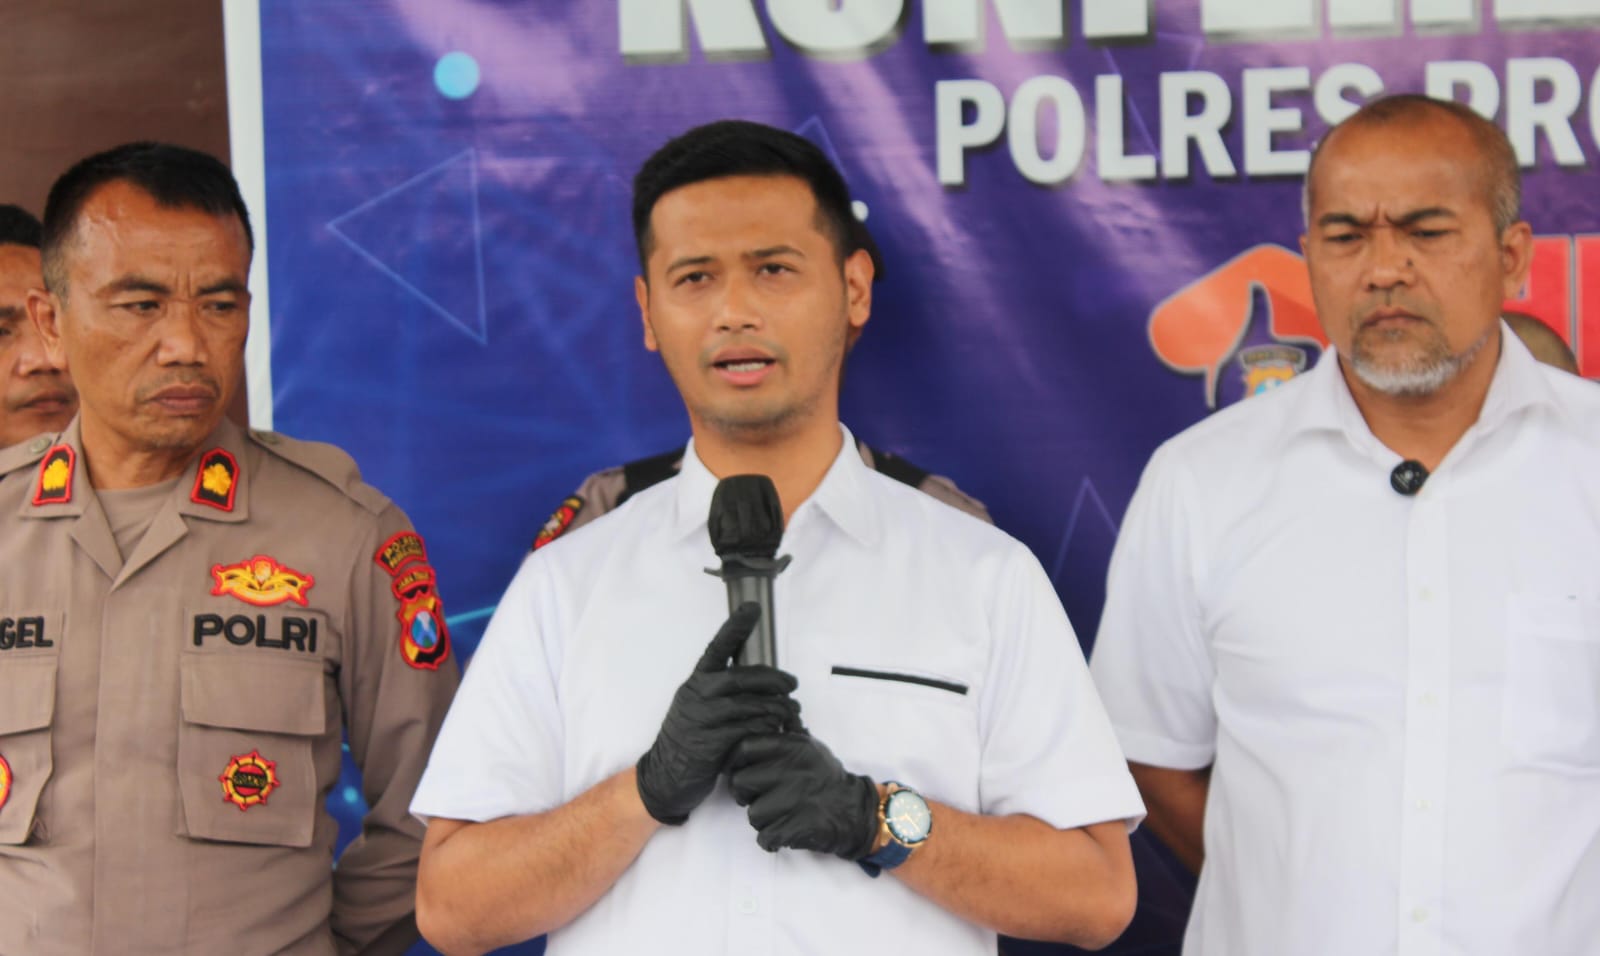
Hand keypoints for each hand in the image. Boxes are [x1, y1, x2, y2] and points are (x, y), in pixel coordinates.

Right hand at [636, 604, 800, 824]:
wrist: (665, 775)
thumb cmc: (688, 738)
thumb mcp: (696, 706)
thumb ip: (720, 691)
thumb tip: (758, 681)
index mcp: (695, 682)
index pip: (717, 647)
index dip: (735, 627)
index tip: (752, 608)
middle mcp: (697, 696)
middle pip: (742, 678)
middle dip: (773, 679)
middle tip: (792, 684)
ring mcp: (703, 720)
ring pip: (749, 705)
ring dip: (776, 707)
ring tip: (791, 710)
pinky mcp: (711, 744)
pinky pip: (747, 730)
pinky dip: (766, 728)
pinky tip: (777, 729)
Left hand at [726, 729, 877, 858]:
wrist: (856, 811)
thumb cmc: (826, 777)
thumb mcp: (809, 747)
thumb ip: (784, 735)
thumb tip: (761, 716)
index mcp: (792, 747)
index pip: (744, 747)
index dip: (735, 761)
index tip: (740, 771)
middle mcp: (792, 770)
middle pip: (741, 782)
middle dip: (745, 795)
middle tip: (759, 798)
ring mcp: (795, 799)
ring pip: (753, 814)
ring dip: (762, 820)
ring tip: (778, 816)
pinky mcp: (798, 827)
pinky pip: (766, 836)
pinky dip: (771, 840)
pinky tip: (782, 833)